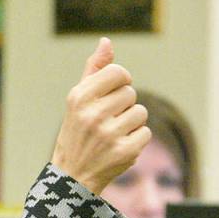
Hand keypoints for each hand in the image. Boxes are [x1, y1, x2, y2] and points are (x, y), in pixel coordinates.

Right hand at [50, 37, 150, 194]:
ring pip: (140, 112)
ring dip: (131, 122)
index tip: (112, 92)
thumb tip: (106, 41)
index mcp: (79, 97)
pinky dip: (136, 139)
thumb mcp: (78, 100)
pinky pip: (146, 133)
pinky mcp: (124, 152)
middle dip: (123, 105)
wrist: (72, 175)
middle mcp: (92, 114)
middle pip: (130, 93)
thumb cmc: (76, 131)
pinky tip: (119, 146)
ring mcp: (108, 134)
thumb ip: (94, 70)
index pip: (118, 72)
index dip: (121, 80)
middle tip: (107, 120)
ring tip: (113, 133)